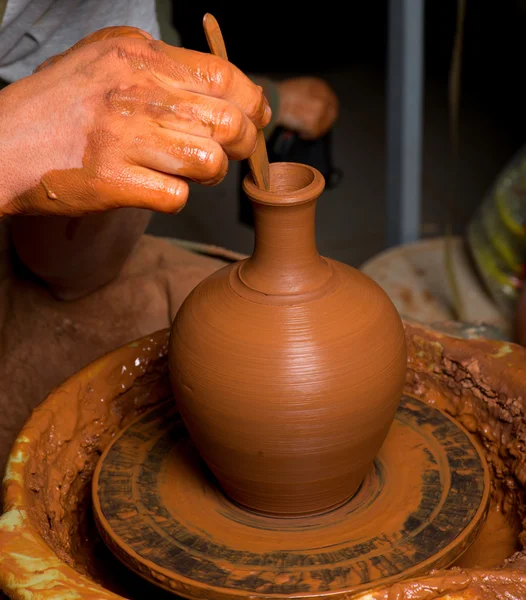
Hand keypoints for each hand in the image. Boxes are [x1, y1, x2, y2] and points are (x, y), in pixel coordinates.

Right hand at [0, 27, 269, 216]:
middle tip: (228, 153)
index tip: (256, 118)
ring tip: (187, 170)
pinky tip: (154, 186)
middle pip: (228, 123)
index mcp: (138, 56)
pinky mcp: (113, 180)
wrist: (4, 144)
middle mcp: (135, 91)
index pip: (224, 76)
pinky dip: (174, 197)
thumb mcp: (108, 62)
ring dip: (207, 173)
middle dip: (242, 145)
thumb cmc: (60, 107)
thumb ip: (164, 70)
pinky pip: (177, 197)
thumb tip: (228, 93)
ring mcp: (123, 137)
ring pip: (209, 161)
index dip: (251, 103)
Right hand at [275, 77, 337, 139]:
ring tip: (300, 128)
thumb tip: (314, 110)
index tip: (321, 119)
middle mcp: (323, 96)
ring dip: (312, 130)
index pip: (332, 102)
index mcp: (320, 86)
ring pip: (322, 126)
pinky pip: (313, 133)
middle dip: (322, 124)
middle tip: (312, 128)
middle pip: (331, 115)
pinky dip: (306, 135)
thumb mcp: (301, 88)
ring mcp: (319, 110)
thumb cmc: (280, 96)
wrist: (272, 101)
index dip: (327, 113)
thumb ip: (312, 95)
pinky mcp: (313, 122)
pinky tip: (298, 131)